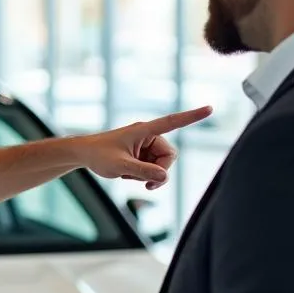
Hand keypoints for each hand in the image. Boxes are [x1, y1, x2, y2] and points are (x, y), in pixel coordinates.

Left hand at [78, 107, 212, 189]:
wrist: (83, 154)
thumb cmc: (99, 155)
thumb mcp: (121, 166)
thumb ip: (143, 172)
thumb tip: (165, 177)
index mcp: (144, 130)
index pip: (173, 121)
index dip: (192, 116)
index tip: (210, 108)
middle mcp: (148, 135)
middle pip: (168, 156)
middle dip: (159, 171)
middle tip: (145, 184)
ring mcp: (145, 145)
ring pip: (161, 165)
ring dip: (149, 175)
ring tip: (129, 176)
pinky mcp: (141, 154)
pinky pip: (152, 168)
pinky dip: (143, 175)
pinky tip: (127, 174)